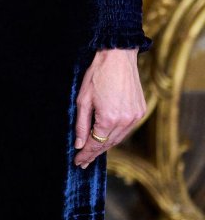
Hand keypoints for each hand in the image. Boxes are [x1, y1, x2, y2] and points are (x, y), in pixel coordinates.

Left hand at [74, 48, 147, 168]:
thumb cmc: (97, 76)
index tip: (78, 162)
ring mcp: (135, 117)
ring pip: (118, 139)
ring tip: (93, 153)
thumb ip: (81, 125)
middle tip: (84, 162)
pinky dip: (116, 135)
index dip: (86, 154)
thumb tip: (79, 144)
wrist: (118, 57)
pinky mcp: (140, 111)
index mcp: (109, 118)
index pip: (95, 144)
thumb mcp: (83, 100)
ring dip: (106, 146)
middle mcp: (125, 121)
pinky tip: (107, 138)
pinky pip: (126, 129)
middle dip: (94, 154)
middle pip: (108, 144)